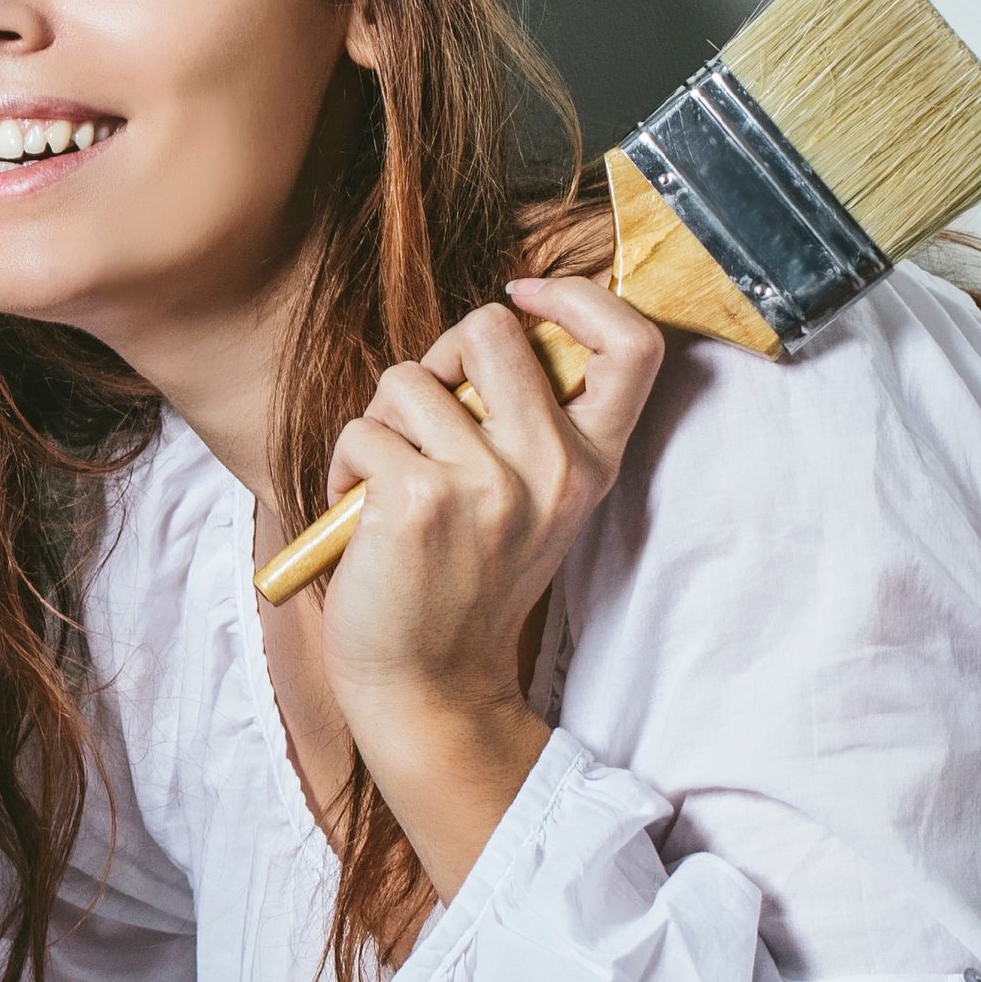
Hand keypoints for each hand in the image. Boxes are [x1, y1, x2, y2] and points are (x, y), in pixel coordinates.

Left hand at [300, 275, 662, 884]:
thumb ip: (529, 420)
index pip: (634, 345)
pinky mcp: (419, 498)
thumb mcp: (532, 502)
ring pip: (407, 378)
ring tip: (389, 487)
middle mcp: (553, 467)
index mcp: (591, 463)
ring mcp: (489, 482)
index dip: (579, 296)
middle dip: (440, 356)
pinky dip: (346, 466)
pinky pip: (361, 429)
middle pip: (491, 327)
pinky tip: (361, 517)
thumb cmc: (461, 582)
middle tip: (426, 417)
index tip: (526, 298)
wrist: (429, 685)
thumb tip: (492, 328)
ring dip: (381, 425)